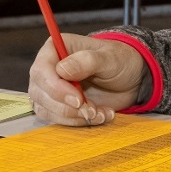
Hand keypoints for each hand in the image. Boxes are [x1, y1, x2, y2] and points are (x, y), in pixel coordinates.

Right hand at [28, 34, 146, 126]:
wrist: (131, 78)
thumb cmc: (120, 60)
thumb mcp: (110, 58)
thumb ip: (87, 61)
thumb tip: (62, 69)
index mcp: (55, 49)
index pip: (41, 71)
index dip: (55, 88)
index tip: (78, 100)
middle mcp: (48, 69)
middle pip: (40, 93)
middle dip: (66, 107)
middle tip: (92, 110)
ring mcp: (50, 88)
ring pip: (46, 109)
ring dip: (74, 117)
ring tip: (100, 113)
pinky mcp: (57, 105)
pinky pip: (57, 118)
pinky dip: (78, 122)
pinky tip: (100, 116)